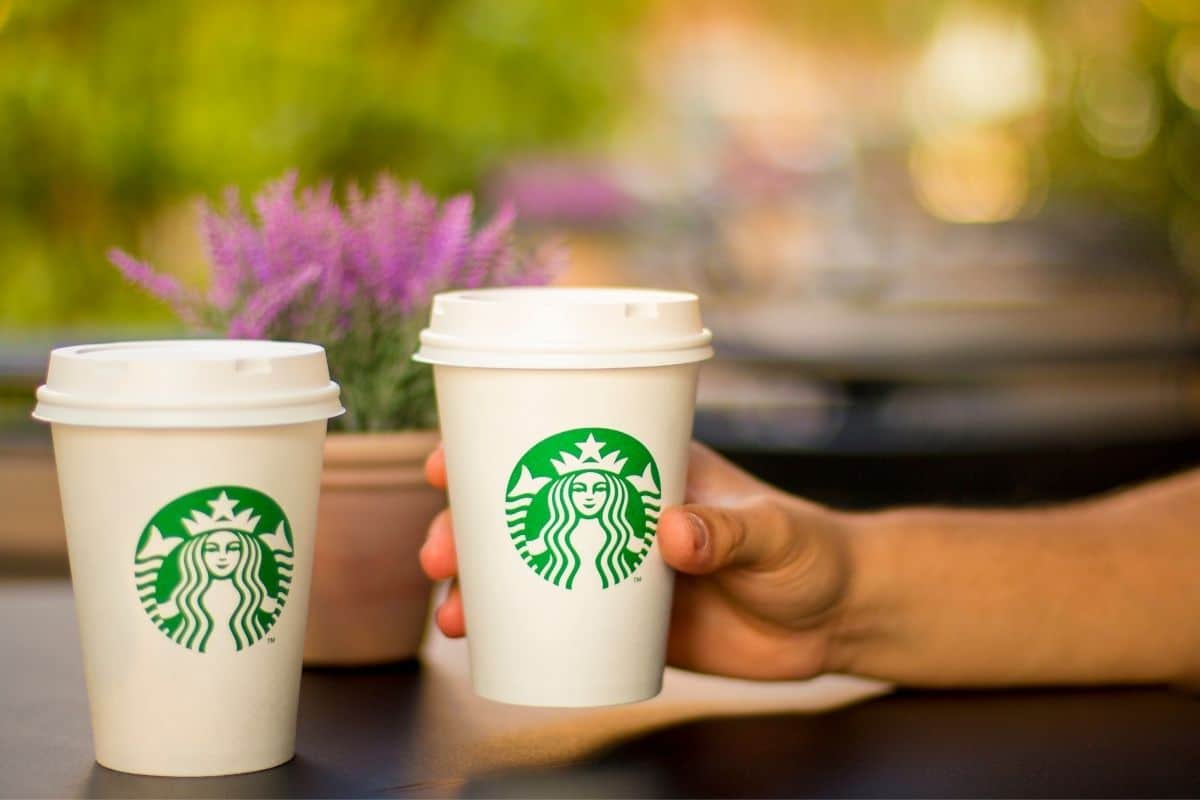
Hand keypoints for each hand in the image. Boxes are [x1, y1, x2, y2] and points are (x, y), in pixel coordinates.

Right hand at [420, 442, 854, 680]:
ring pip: (528, 566)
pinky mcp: (626, 621)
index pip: (560, 440)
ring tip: (454, 613)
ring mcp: (615, 566)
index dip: (495, 444)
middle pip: (523, 507)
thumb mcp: (774, 533)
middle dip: (466, 525)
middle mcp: (618, 510)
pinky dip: (516, 630)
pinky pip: (558, 621)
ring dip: (479, 583)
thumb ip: (727, 532)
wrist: (835, 620)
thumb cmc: (810, 550)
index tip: (446, 461)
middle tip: (440, 551)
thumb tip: (671, 536)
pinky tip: (486, 645)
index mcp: (646, 465)